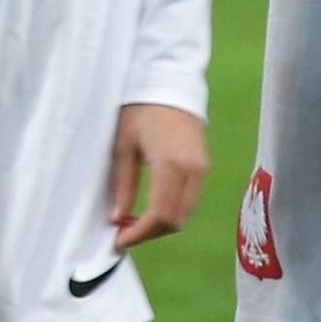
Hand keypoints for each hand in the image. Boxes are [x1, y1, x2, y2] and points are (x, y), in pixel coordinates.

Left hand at [107, 102, 208, 249]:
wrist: (167, 81)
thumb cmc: (139, 109)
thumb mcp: (123, 145)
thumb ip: (122, 184)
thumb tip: (117, 219)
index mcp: (171, 164)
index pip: (160, 216)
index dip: (139, 234)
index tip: (118, 241)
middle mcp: (192, 170)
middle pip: (175, 220)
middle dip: (149, 233)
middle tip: (123, 232)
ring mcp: (201, 168)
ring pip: (184, 213)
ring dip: (160, 224)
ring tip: (133, 221)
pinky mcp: (203, 165)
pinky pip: (189, 199)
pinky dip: (170, 211)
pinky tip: (150, 207)